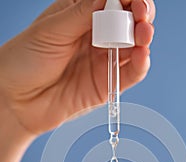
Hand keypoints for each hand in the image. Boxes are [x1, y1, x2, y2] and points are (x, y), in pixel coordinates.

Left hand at [0, 0, 154, 134]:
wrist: (16, 101)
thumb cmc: (24, 61)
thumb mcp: (51, 30)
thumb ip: (82, 14)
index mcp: (80, 15)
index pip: (112, 1)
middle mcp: (95, 37)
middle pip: (128, 21)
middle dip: (140, 14)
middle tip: (141, 14)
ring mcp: (102, 61)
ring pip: (133, 46)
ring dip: (143, 38)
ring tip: (143, 34)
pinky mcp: (106, 84)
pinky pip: (130, 74)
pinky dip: (140, 64)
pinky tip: (141, 55)